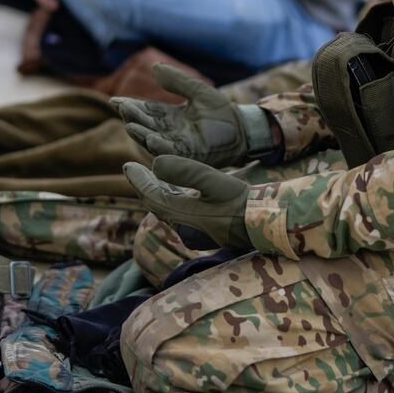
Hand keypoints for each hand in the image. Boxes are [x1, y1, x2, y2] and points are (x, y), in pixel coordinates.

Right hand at [111, 63, 273, 166]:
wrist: (244, 129)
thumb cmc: (222, 112)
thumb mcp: (197, 91)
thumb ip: (177, 81)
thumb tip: (154, 67)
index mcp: (170, 117)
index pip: (145, 111)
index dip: (131, 106)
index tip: (115, 100)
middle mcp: (170, 132)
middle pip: (146, 125)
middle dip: (133, 118)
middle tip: (122, 109)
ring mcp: (178, 146)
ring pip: (154, 141)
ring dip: (142, 134)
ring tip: (131, 126)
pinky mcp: (190, 156)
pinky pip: (171, 153)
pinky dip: (160, 147)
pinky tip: (151, 140)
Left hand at [123, 155, 252, 250]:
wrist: (266, 223)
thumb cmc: (243, 202)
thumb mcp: (215, 181)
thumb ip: (185, 171)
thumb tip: (155, 162)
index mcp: (182, 215)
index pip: (151, 196)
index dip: (137, 180)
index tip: (127, 165)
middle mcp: (184, 226)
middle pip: (156, 204)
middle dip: (144, 185)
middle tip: (134, 169)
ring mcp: (194, 230)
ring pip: (167, 208)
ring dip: (158, 191)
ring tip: (152, 176)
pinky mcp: (204, 228)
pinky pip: (180, 212)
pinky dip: (172, 198)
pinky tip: (175, 190)